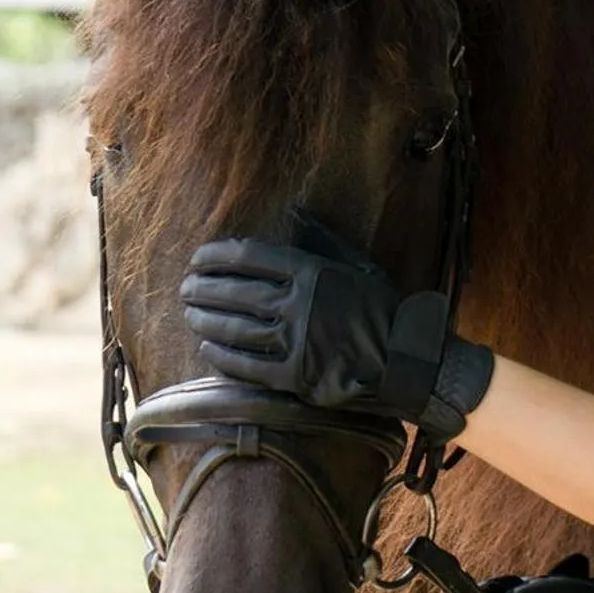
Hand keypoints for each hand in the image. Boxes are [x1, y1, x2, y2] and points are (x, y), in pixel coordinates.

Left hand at [179, 224, 493, 442]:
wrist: (408, 361)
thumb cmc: (383, 310)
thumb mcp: (357, 266)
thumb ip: (322, 242)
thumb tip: (295, 215)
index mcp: (313, 272)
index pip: (249, 257)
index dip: (216, 256)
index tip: (198, 259)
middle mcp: (300, 304)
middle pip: (235, 292)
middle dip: (202, 288)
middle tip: (185, 288)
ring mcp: (297, 342)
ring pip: (235, 329)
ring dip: (206, 321)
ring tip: (191, 315)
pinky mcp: (296, 377)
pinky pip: (248, 366)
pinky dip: (223, 357)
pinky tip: (209, 349)